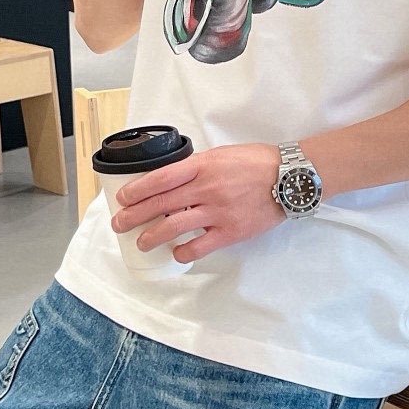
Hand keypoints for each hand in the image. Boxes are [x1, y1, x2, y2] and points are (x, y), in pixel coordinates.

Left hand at [111, 143, 282, 263]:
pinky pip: (199, 246)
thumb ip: (197, 167)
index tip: (122, 198)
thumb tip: (172, 180)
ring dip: (151, 237)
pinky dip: (183, 252)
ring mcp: (218, 212)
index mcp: (203, 165)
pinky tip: (176, 254)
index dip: (137, 190)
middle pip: (160, 204)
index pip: (160, 178)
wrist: (289, 177)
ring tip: (140, 242)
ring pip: (174, 227)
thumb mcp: (221, 154)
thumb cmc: (256, 162)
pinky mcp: (230, 232)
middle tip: (119, 224)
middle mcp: (206, 188)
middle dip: (134, 216)